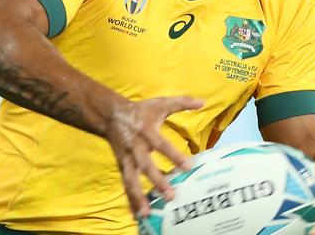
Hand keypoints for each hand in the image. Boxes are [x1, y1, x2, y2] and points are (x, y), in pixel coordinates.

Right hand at [105, 96, 203, 216]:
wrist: (111, 115)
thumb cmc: (141, 110)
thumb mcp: (161, 103)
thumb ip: (182, 102)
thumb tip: (202, 102)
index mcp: (147, 131)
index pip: (162, 145)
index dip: (174, 156)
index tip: (189, 167)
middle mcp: (136, 147)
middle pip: (146, 165)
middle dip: (157, 180)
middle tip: (171, 195)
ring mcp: (127, 158)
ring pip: (131, 179)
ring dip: (138, 196)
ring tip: (147, 213)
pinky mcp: (122, 165)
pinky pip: (126, 183)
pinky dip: (130, 198)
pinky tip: (138, 213)